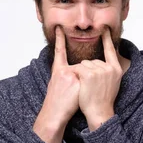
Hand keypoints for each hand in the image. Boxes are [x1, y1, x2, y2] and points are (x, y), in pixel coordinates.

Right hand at [33, 26, 79, 142]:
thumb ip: (67, 75)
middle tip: (73, 91)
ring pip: (86, 73)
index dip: (59, 40)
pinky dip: (88, 88)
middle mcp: (63, 71)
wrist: (54, 115)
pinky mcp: (77, 82)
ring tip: (75, 96)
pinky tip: (81, 96)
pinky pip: (89, 81)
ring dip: (86, 84)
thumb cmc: (57, 103)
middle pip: (80, 66)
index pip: (59, 52)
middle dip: (82, 77)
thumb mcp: (57, 85)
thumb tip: (79, 70)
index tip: (60, 28)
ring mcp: (70, 76)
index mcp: (57, 70)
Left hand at [71, 27, 121, 130]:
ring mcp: (100, 70)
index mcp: (116, 69)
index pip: (111, 50)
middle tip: (91, 85)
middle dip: (88, 70)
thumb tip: (105, 64)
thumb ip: (110, 71)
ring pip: (84, 64)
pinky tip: (81, 84)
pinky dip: (76, 75)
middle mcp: (110, 68)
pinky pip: (78, 68)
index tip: (104, 28)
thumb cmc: (103, 100)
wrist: (99, 112)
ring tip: (87, 87)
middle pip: (92, 60)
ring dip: (82, 73)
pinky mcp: (89, 74)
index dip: (107, 39)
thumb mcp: (113, 83)